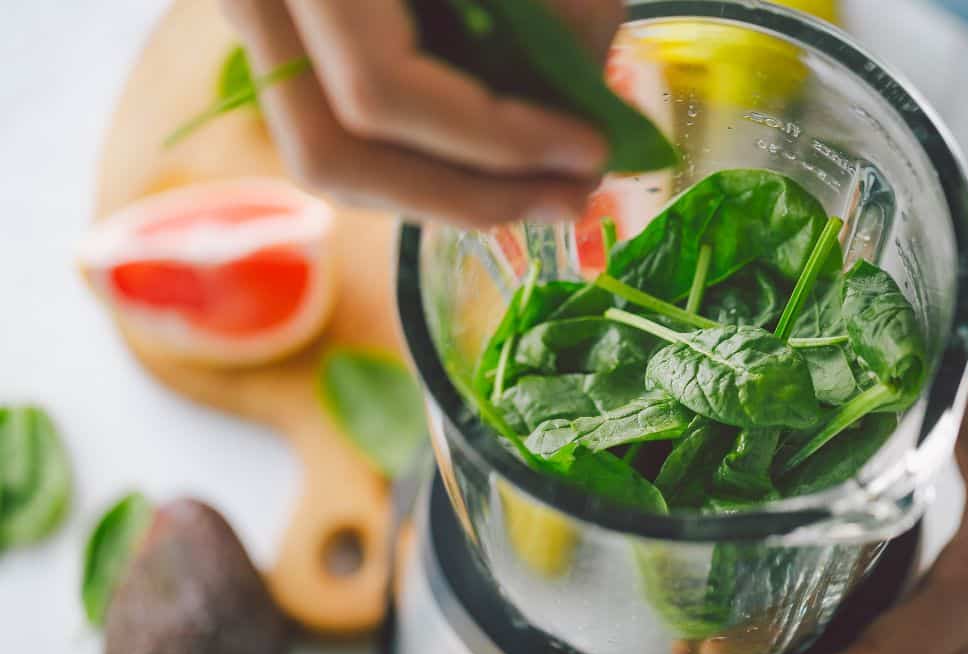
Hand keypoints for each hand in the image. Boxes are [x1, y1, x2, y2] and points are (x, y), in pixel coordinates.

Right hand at [220, 0, 621, 226]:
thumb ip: (561, 0)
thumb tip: (586, 97)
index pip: (379, 91)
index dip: (494, 141)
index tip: (590, 150)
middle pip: (332, 154)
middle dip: (466, 197)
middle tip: (571, 201)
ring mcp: (258, 15)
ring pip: (327, 154)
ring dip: (446, 190)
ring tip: (546, 185)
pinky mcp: (287, 30)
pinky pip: (340, 121)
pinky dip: (426, 152)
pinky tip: (499, 152)